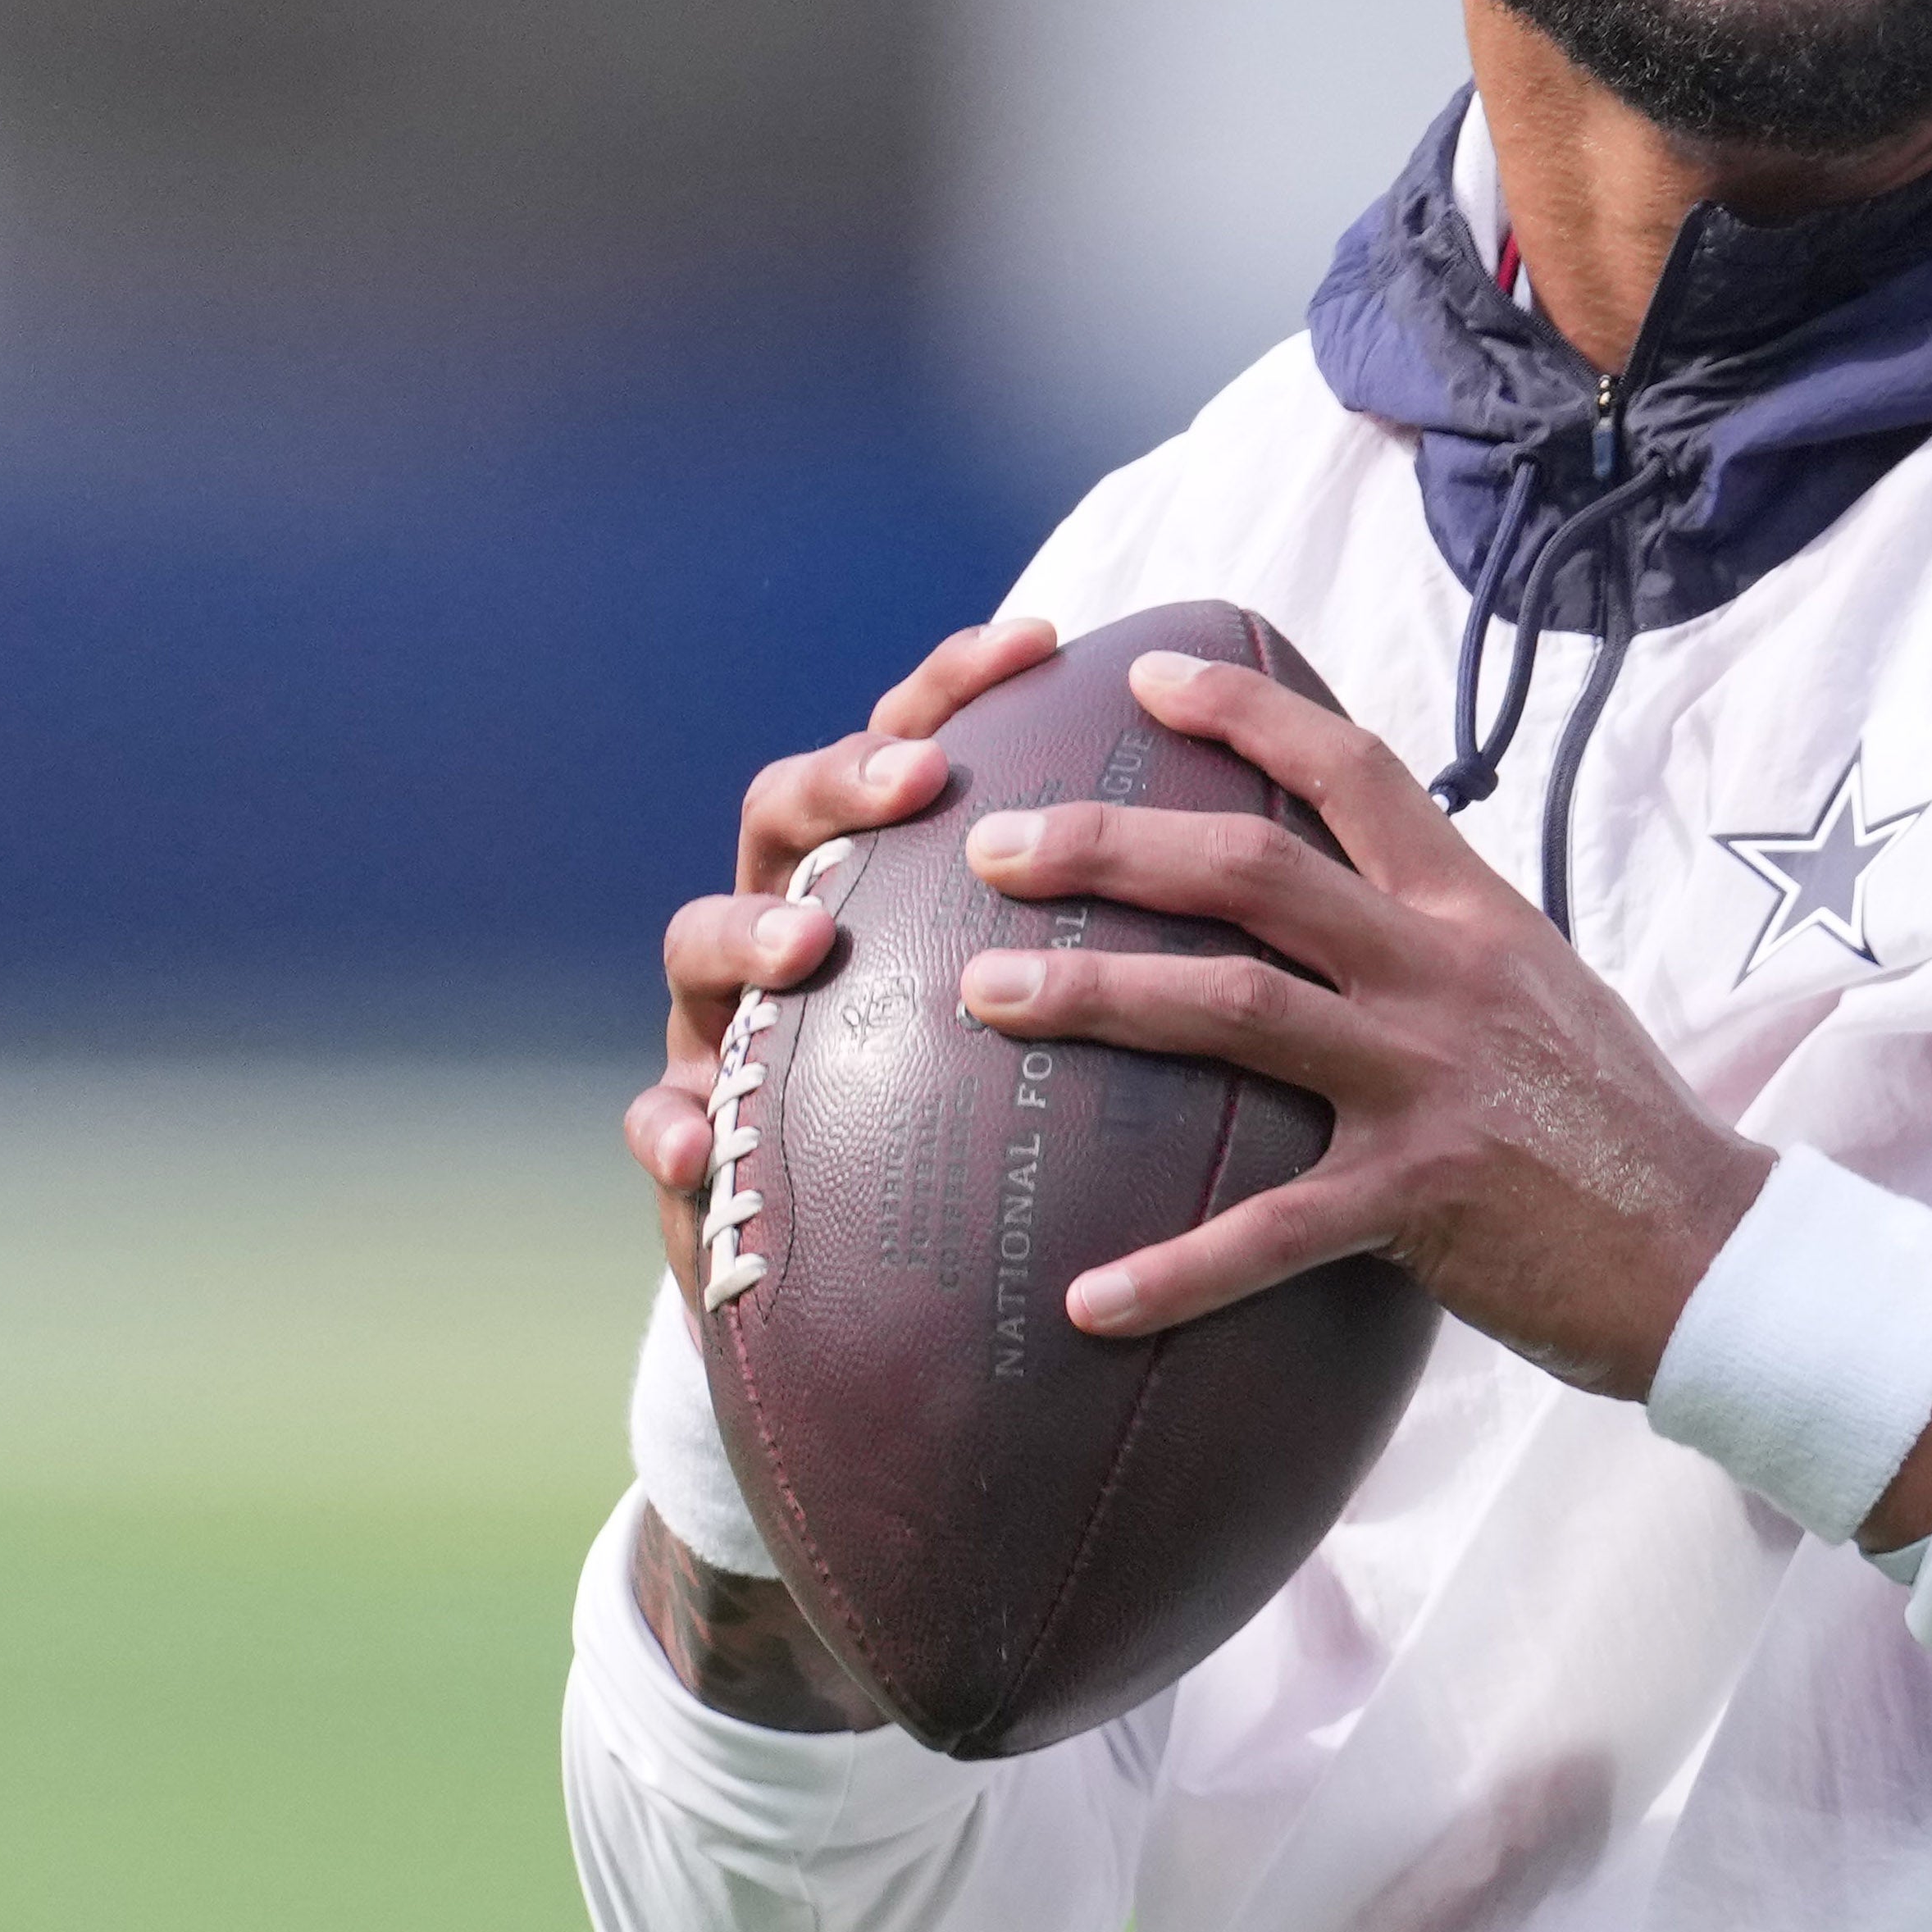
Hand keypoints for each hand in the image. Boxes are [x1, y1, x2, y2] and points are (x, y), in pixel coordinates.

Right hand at [626, 613, 1064, 1301]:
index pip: (907, 747)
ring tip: (802, 945)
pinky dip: (669, 1125)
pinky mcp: (691, 1140)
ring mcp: (724, 1027)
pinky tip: (695, 1144)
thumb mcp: (1056, 1029)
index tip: (1039, 642)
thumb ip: (1111, 943)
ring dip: (744, 931)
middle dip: (840, 783)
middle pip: (783, 815)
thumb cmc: (984, 1128)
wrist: (884, 1288)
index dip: (958, 686)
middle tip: (918, 782)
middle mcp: (785, 929)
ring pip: (696, 943)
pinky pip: (661, 1126)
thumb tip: (1270, 848)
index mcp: (878, 879)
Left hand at [954, 643, 1772, 1397]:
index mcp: (1472, 914)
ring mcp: (1433, 1080)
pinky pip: (1271, 1233)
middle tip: (993, 844)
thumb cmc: (1617, 1131)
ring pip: (1235, 1009)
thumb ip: (1438, 948)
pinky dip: (1173, 1271)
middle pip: (1251, 869)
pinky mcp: (1426, 1198)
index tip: (1148, 674)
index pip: (1354, 771)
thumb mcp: (1538, 996)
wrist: (1718, 1253)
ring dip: (1094, 995)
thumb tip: (1336, 919)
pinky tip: (1085, 1306)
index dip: (1248, 711)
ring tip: (983, 997)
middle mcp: (1445, 973)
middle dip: (1107, 845)